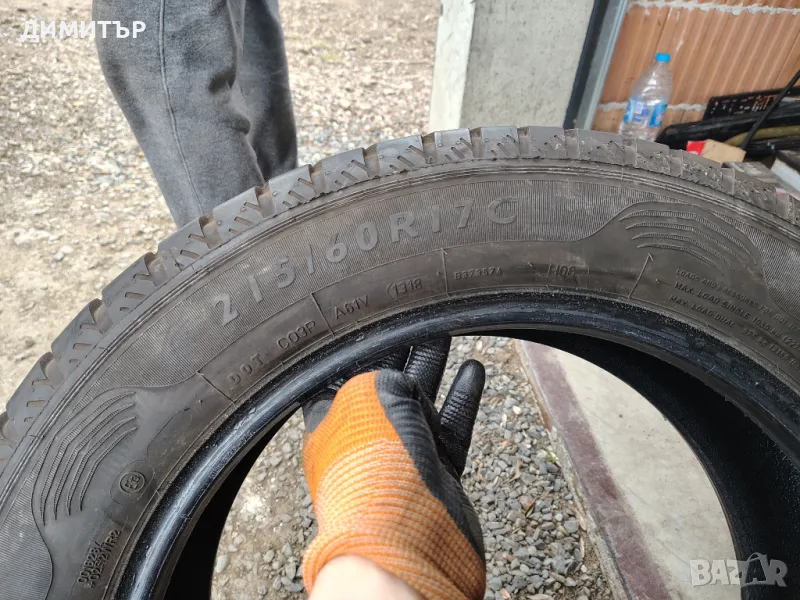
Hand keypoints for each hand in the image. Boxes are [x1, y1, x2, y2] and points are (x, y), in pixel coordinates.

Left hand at [301, 339, 486, 599]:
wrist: (406, 538)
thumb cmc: (372, 467)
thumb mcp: (368, 397)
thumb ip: (383, 377)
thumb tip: (404, 381)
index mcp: (331, 419)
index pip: (340, 371)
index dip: (358, 343)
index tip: (373, 314)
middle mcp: (364, 435)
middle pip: (385, 379)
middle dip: (401, 346)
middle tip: (418, 313)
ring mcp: (401, 453)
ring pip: (421, 397)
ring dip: (434, 363)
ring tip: (447, 327)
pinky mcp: (436, 469)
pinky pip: (452, 424)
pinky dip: (463, 396)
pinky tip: (474, 369)